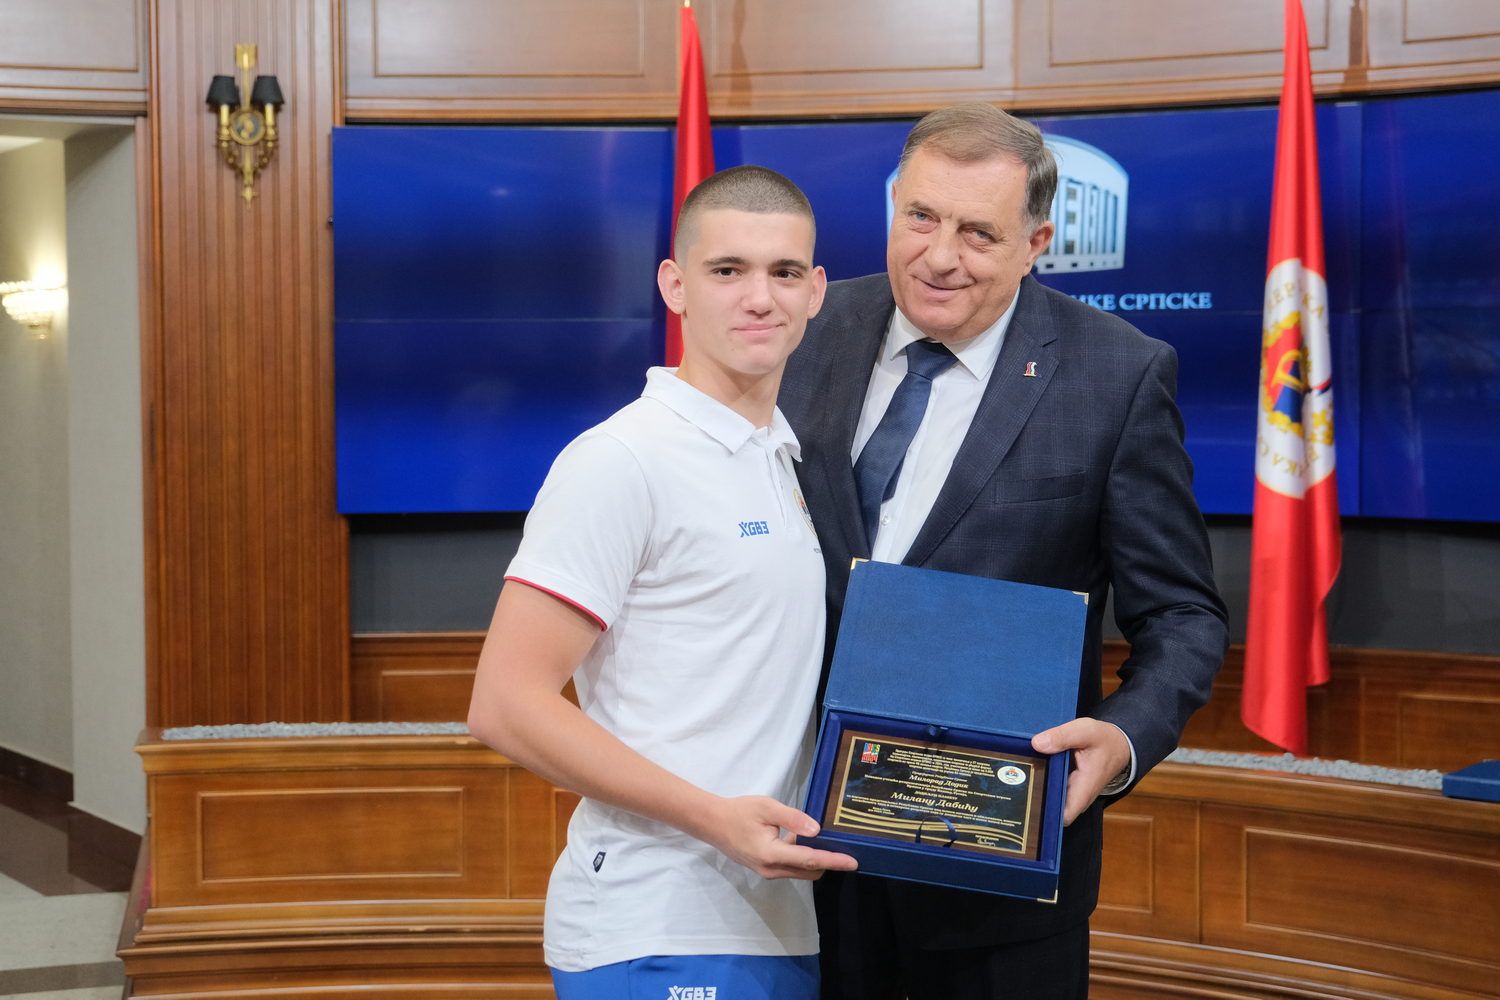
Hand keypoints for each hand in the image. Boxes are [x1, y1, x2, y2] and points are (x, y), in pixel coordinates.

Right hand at [701, 795, 858, 879]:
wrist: (712, 823)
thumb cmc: (739, 812)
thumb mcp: (767, 808)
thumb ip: (793, 819)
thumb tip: (816, 831)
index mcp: (771, 854)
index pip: (810, 860)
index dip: (834, 861)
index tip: (853, 863)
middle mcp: (771, 870)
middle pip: (809, 871)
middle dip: (827, 861)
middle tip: (839, 842)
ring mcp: (767, 872)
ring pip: (800, 871)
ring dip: (813, 859)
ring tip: (819, 838)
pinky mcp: (765, 870)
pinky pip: (790, 868)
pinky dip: (800, 858)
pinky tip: (796, 838)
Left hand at [1031, 718, 1131, 825]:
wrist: (1119, 744)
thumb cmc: (1104, 740)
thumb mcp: (1085, 731)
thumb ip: (1062, 737)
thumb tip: (1037, 744)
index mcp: (1084, 788)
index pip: (1063, 816)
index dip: (1045, 812)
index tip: (1028, 797)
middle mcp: (1078, 797)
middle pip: (1052, 809)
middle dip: (1035, 799)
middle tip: (1018, 781)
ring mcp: (1073, 794)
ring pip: (1051, 800)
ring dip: (1038, 789)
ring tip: (1022, 773)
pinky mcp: (1069, 788)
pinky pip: (1053, 790)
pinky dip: (1043, 781)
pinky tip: (1032, 769)